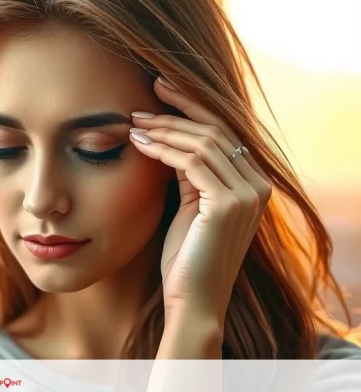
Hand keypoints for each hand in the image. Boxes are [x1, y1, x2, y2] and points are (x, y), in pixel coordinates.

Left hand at [129, 76, 272, 323]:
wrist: (192, 300)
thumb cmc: (184, 257)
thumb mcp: (189, 205)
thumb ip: (189, 174)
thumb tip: (167, 137)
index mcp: (252, 184)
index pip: (223, 133)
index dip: (191, 108)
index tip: (160, 91)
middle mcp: (257, 186)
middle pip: (216, 130)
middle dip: (176, 111)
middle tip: (141, 103)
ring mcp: (248, 195)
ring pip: (203, 142)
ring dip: (164, 129)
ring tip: (134, 123)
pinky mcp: (229, 205)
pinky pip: (192, 162)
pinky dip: (163, 148)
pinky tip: (140, 143)